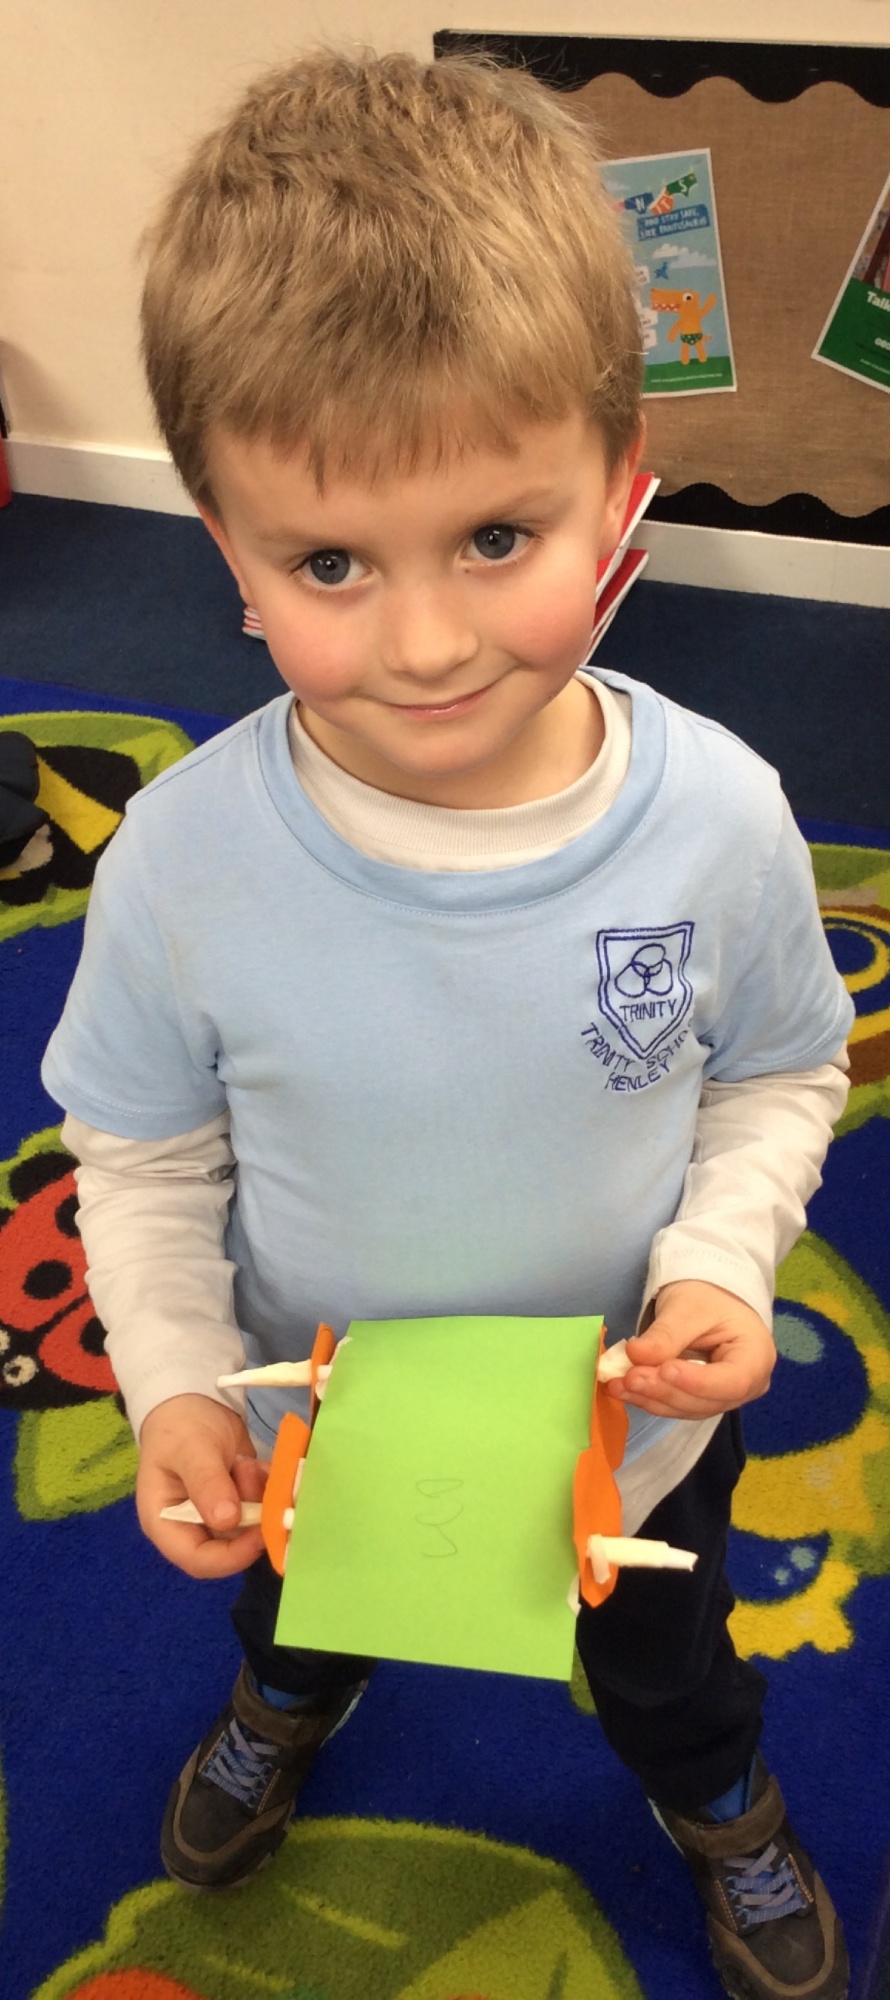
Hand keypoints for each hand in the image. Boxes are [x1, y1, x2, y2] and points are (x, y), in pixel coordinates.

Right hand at [137, 1393, 267, 1577]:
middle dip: (250, 1521)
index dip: (230, 1557)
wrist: (194, 1402)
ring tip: (246, 1463)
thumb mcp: (191, 1450)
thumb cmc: (179, 1427)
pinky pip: (262, 1509)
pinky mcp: (239, 1504)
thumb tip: (227, 1521)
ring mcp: (217, 1517)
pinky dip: (267, 1490)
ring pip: (250, 1528)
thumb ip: (207, 1483)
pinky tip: (257, 1464)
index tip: (259, 1534)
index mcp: (165, 1523)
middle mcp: (191, 1528)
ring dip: (259, 1499)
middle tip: (253, 1477)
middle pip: (229, 1549)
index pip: (197, 1560)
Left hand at [605, 1280, 775, 1419]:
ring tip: (617, 1384)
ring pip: (687, 1407)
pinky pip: (676, 1404)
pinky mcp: (701, 1398)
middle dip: (664, 1390)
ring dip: (650, 1398)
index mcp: (757, 1357)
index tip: (664, 1370)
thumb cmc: (709, 1295)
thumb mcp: (688, 1307)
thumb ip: (666, 1334)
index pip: (732, 1381)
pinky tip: (623, 1388)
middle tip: (629, 1377)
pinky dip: (649, 1397)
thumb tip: (636, 1355)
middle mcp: (747, 1385)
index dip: (697, 1382)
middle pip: (706, 1400)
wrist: (709, 1296)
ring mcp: (724, 1396)